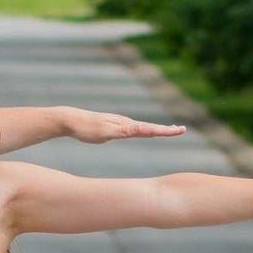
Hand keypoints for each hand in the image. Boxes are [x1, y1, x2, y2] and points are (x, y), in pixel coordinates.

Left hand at [68, 108, 186, 143]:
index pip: (150, 129)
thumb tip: (138, 128)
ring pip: (143, 127)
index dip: (166, 131)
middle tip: (182, 130)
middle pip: (150, 127)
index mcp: (126, 125)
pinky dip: (144, 130)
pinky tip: (143, 131)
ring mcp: (120, 123)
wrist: (70, 120)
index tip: (181, 130)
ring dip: (157, 129)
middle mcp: (125, 123)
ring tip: (170, 130)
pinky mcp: (113, 126)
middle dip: (166, 130)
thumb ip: (121, 131)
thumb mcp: (104, 132)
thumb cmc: (86, 128)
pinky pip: (133, 129)